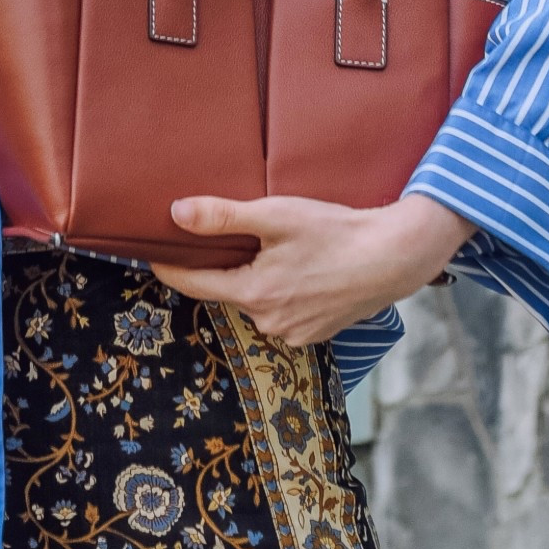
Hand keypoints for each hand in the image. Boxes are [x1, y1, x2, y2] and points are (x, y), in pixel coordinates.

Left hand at [150, 193, 476, 345]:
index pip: (194, 284)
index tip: (153, 256)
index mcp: (254, 294)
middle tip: (230, 240)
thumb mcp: (276, 216)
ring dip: (258, 281)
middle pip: (229, 292)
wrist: (396, 256)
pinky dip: (284, 294)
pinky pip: (285, 313)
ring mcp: (294, 334)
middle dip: (225, 269)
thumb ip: (223, 217)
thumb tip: (176, 214)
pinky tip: (301, 271)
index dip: (171, 268)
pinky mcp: (317, 334)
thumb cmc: (337, 232)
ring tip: (275, 253)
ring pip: (259, 303)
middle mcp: (269, 323)